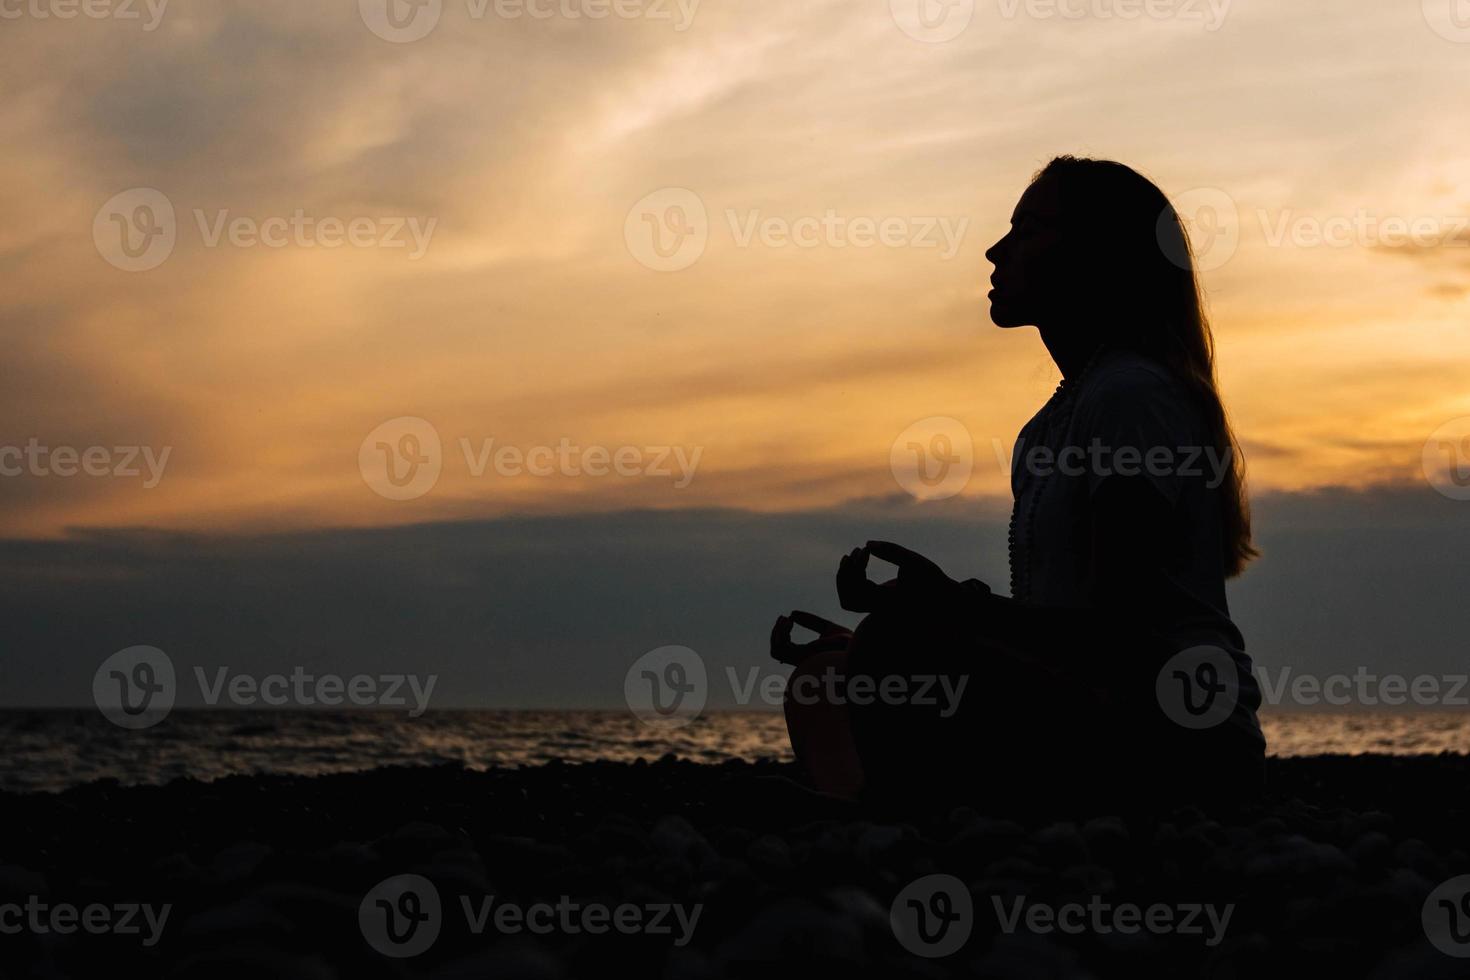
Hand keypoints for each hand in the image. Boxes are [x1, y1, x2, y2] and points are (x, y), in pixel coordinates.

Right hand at [770, 610, 852, 666]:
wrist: (858, 648)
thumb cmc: (847, 642)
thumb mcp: (826, 627)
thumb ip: (810, 621)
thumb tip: (792, 613)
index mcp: (808, 656)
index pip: (786, 649)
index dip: (783, 634)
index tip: (788, 618)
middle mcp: (803, 661)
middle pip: (777, 650)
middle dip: (776, 633)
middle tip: (783, 617)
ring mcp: (801, 660)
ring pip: (776, 649)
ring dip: (777, 633)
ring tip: (785, 619)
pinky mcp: (802, 656)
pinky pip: (781, 647)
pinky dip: (781, 634)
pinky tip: (789, 622)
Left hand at [836, 541, 957, 612]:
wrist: (944, 598)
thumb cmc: (932, 579)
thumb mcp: (914, 561)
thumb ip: (891, 551)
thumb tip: (868, 543)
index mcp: (888, 602)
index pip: (859, 588)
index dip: (857, 566)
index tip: (865, 549)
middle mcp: (879, 609)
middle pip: (848, 598)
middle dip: (847, 572)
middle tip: (857, 550)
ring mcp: (877, 609)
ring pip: (848, 601)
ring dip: (845, 579)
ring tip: (852, 555)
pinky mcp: (877, 604)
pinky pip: (855, 597)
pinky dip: (852, 581)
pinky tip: (861, 562)